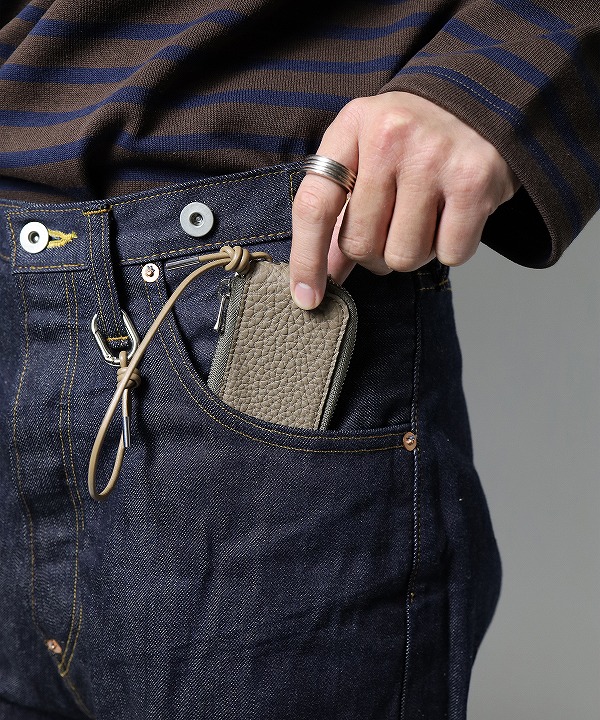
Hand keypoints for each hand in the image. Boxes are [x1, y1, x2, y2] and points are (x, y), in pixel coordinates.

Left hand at [289, 91, 520, 308]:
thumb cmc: (411, 136)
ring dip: (412, 253)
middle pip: (362, 244)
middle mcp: (390, 138)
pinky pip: (450, 255)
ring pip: (404, 257)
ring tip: (424, 219)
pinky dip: (450, 249)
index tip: (307, 298)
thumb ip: (340, 211)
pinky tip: (453, 217)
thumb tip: (324, 276)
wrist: (481, 98)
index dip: (306, 260)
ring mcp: (435, 158)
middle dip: (373, 255)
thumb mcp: (366, 154)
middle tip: (390, 231)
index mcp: (353, 127)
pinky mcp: (475, 181)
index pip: (315, 206)